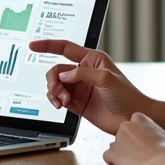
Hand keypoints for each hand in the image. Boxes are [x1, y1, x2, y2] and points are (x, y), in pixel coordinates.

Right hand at [29, 39, 151, 134]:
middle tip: (58, 90)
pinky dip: (56, 100)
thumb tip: (63, 76)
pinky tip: (62, 105)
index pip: (65, 48)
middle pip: (56, 69)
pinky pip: (58, 98)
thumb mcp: (106, 78)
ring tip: (62, 101)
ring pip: (55, 84)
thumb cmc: (127, 95)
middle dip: (53, 79)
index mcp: (91, 59)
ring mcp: (79, 87)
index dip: (48, 45)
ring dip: (54, 91)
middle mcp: (83, 72)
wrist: (131, 118)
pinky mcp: (77, 102)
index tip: (33, 46)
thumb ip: (82, 74)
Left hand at [103, 113, 164, 164]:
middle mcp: (125, 126)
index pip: (130, 125)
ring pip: (114, 148)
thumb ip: (148, 134)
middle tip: (141, 157)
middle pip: (121, 138)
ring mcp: (118, 139)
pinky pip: (107, 157)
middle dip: (127, 147)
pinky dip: (114, 164)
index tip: (144, 145)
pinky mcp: (113, 153)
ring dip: (121, 156)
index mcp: (139, 119)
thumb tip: (142, 144)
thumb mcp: (160, 134)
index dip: (135, 137)